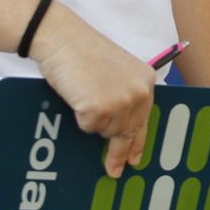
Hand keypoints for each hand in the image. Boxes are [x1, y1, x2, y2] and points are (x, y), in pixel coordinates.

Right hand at [28, 2, 156, 176]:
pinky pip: (88, 127)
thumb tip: (122, 131)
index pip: (145, 120)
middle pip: (127, 132)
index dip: (138, 143)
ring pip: (105, 132)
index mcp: (146, 80)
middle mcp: (138, 92)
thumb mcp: (116, 72)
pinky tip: (77, 96)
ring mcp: (120, 102)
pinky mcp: (99, 109)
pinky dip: (79, 117)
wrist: (62, 38)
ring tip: (84, 96)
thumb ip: (125, 95)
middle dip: (117, 151)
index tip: (135, 160)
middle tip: (113, 171)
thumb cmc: (83, 53)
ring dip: (93, 121)